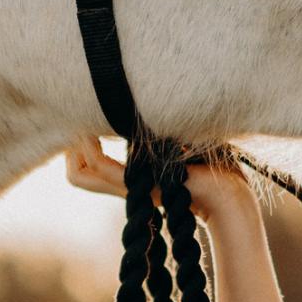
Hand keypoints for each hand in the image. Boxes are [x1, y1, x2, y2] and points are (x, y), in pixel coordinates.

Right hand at [64, 136, 252, 222]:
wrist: (229, 194)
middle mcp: (127, 183)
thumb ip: (159, 133)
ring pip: (79, 173)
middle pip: (76, 174)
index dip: (77, 147)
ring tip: (87, 125)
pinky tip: (97, 129)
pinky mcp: (138, 183)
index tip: (87, 122)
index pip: (87, 169)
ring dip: (77, 144)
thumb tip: (143, 107)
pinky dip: (89, 146)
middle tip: (82, 124)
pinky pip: (98, 166)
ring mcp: (130, 185)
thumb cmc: (213, 165)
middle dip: (71, 146)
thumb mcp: (179, 141)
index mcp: (134, 176)